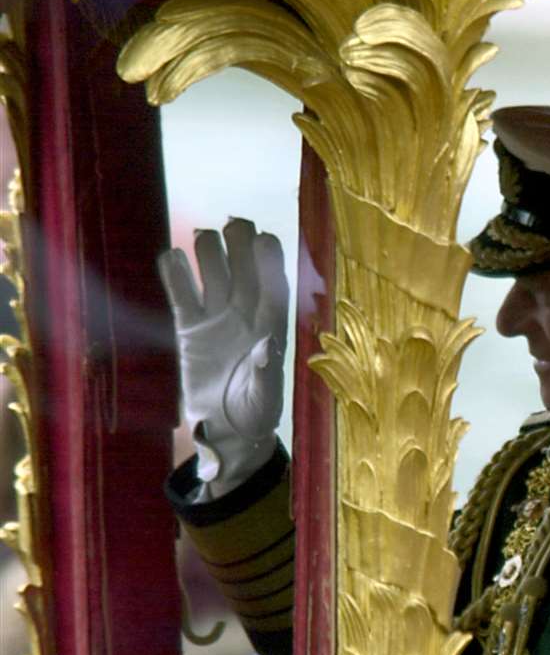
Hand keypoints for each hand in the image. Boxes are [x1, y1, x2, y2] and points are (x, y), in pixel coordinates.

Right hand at [158, 219, 288, 495]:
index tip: (265, 238)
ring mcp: (216, 318)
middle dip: (241, 245)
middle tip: (233, 225)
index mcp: (271, 326)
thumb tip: (268, 345)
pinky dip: (175, 275)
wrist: (227, 429)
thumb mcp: (264, 399)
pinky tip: (171, 256)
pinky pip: (182, 293)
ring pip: (213, 273)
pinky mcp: (189, 327)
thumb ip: (265, 372)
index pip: (273, 285)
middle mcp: (245, 315)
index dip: (270, 261)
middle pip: (244, 269)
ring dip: (209, 252)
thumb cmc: (256, 413)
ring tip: (204, 237)